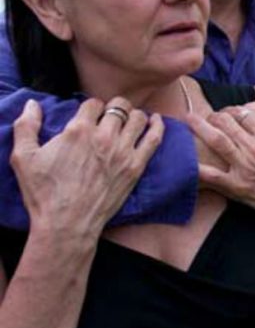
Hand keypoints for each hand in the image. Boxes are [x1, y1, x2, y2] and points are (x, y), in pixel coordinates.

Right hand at [10, 97, 162, 238]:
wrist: (67, 223)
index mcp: (78, 130)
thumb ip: (26, 126)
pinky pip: (154, 138)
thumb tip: (32, 104)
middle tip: (111, 115)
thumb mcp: (23, 157)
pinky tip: (156, 120)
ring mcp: (123, 151)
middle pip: (118, 107)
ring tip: (130, 119)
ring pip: (137, 118)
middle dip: (115, 107)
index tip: (90, 116)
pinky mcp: (136, 166)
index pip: (93, 104)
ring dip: (134, 115)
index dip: (92, 107)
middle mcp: (104, 137)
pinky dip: (157, 126)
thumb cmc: (44, 193)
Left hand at [187, 102, 254, 237]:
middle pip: (227, 122)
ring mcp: (244, 166)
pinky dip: (197, 168)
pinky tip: (184, 159)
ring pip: (217, 140)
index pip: (244, 114)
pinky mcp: (237, 186)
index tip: (229, 112)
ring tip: (189, 119)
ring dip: (200, 127)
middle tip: (209, 115)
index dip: (234, 110)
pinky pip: (212, 176)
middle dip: (216, 115)